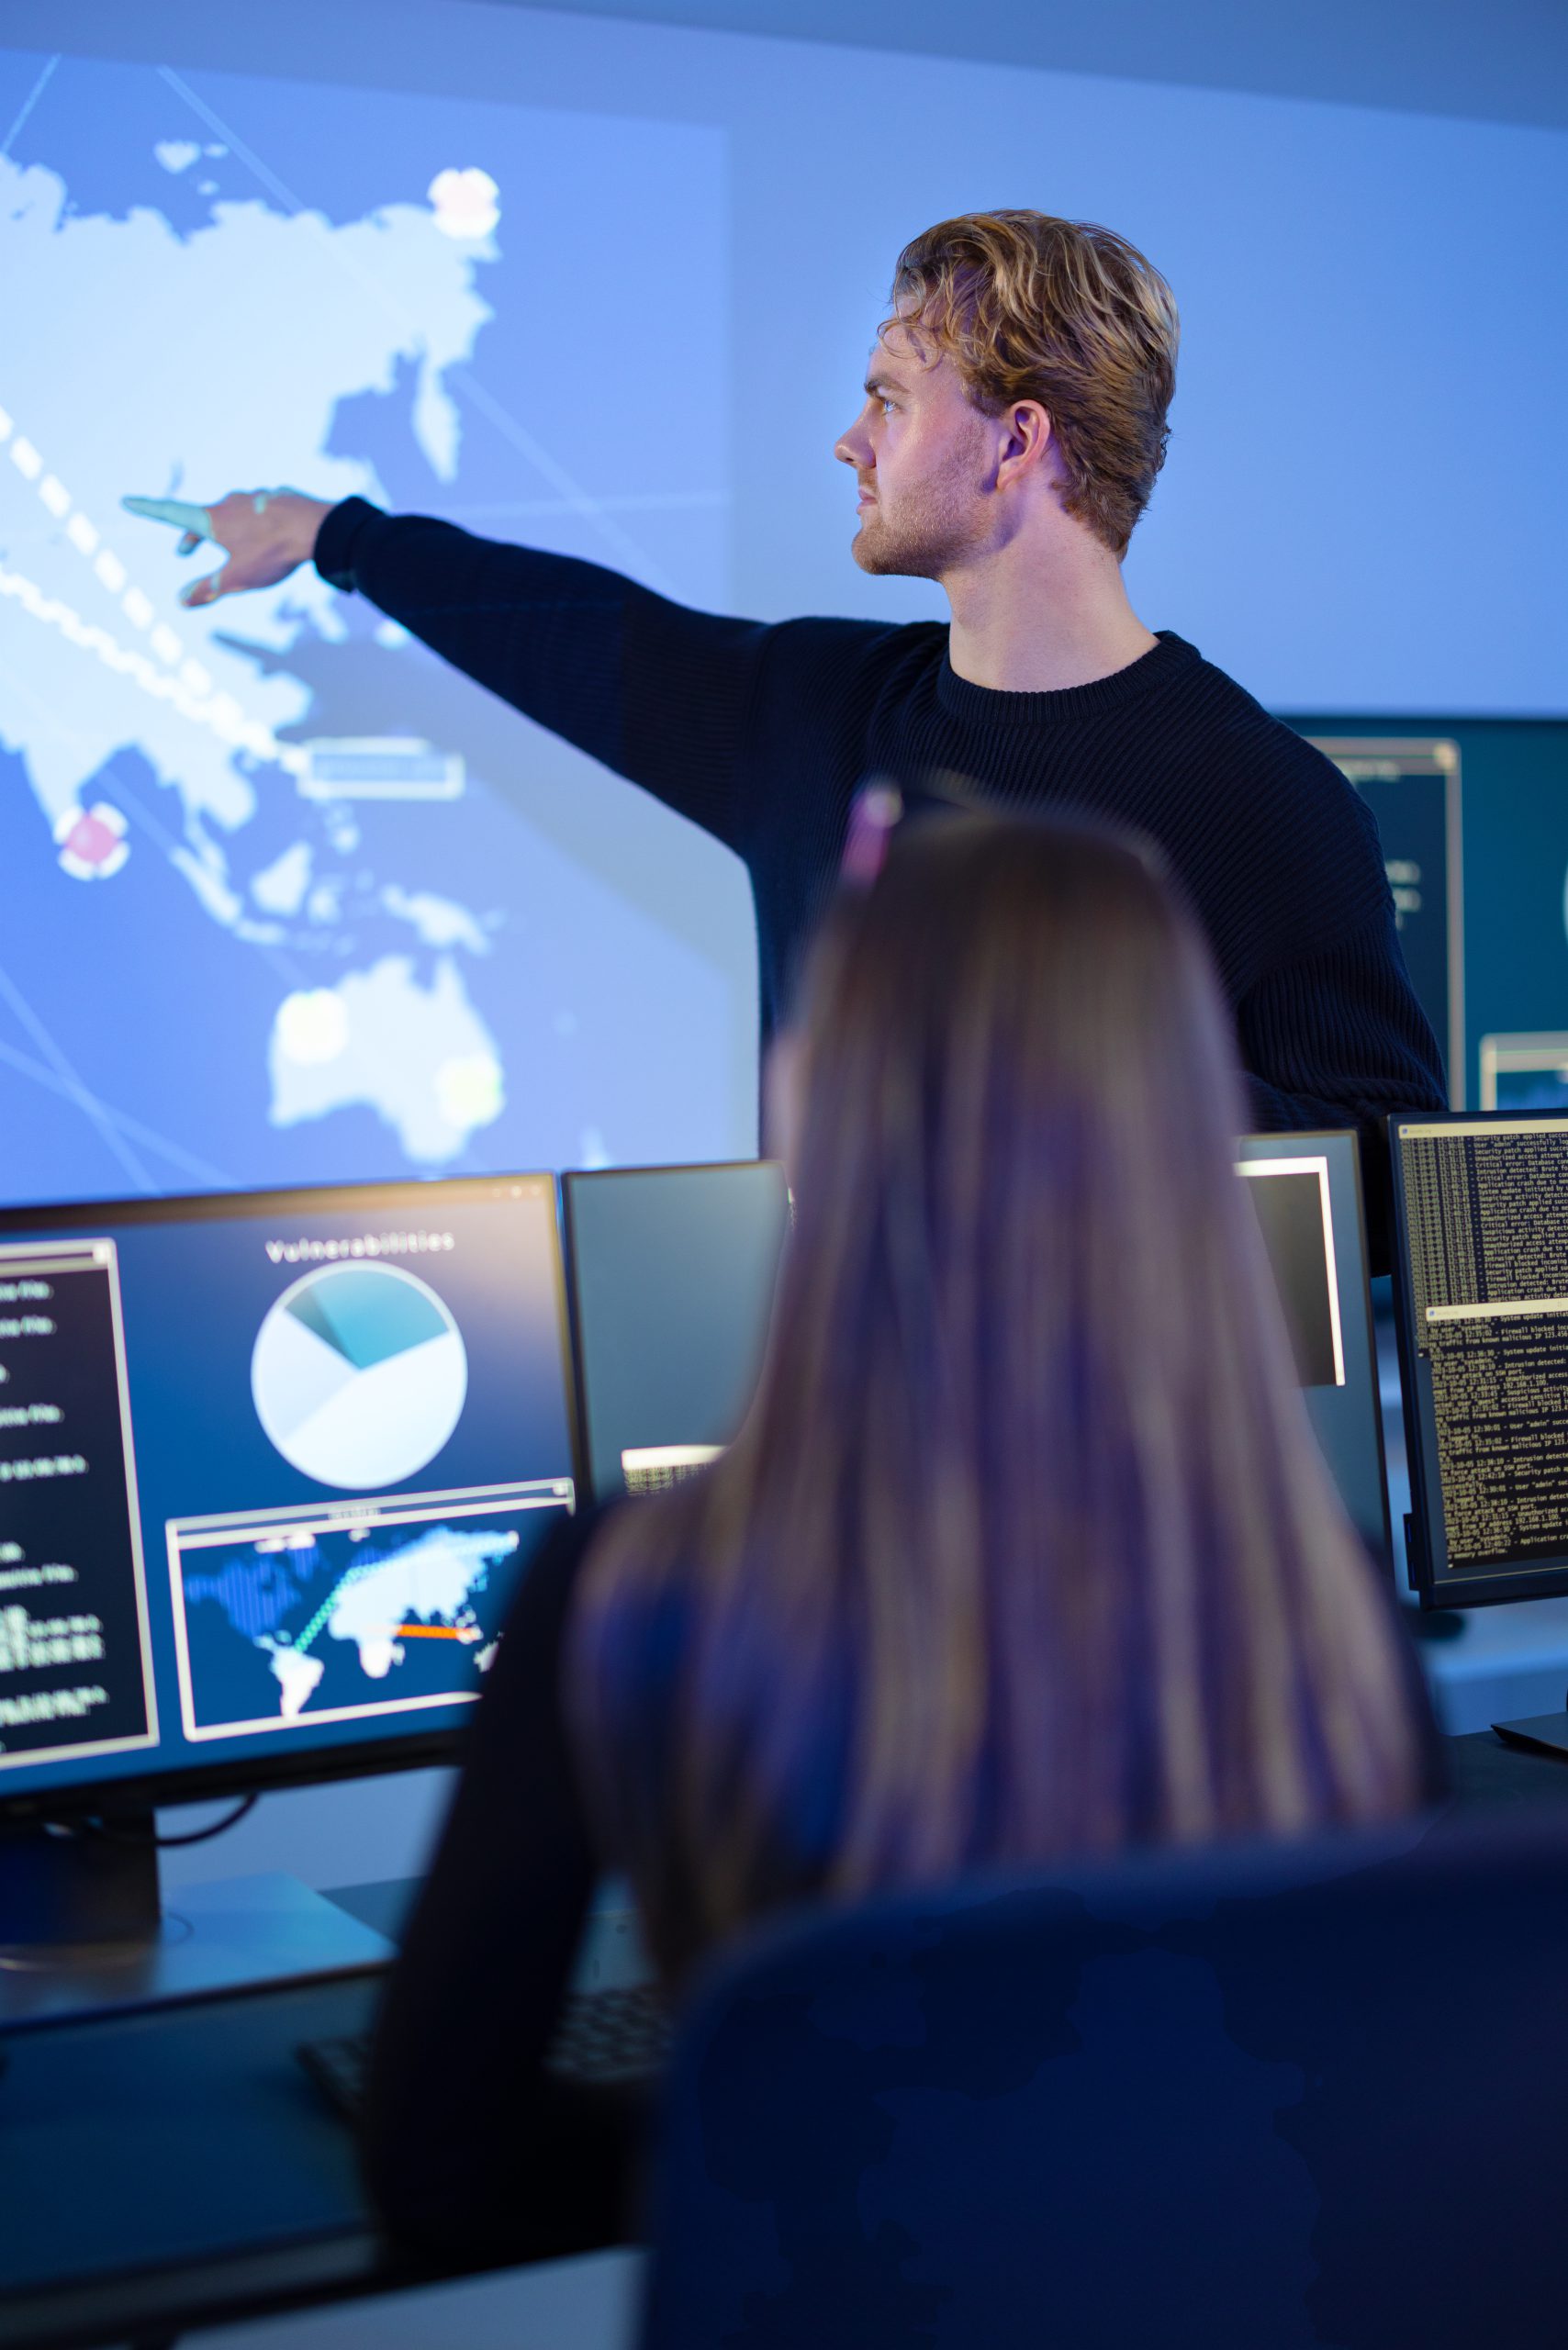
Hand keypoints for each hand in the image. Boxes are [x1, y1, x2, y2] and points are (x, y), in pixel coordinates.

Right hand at [121, 487, 335, 607]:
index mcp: (212, 519)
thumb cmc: (273, 553)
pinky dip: (254, 524)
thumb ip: (207, 589)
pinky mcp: (277, 499)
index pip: (170, 513)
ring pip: (231, 513)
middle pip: (201, 517)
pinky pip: (259, 512)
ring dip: (224, 529)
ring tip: (229, 545)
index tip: (126, 500)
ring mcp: (254, 498)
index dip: (147, 509)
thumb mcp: (236, 578)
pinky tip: (267, 534)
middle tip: (183, 552)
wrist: (318, 528)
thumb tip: (180, 600)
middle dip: (190, 536)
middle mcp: (229, 502)